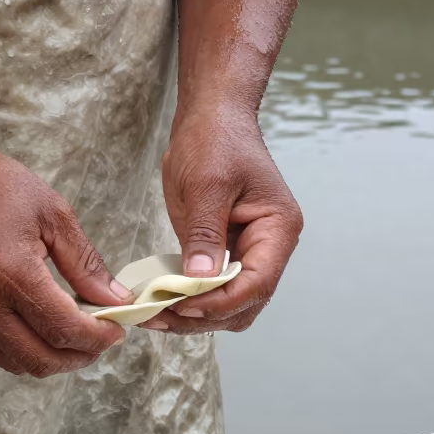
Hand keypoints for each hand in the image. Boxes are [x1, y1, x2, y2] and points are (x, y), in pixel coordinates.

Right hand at [0, 136, 132, 375]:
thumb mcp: (51, 212)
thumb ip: (85, 263)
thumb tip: (116, 300)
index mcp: (11, 272)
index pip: (64, 330)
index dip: (98, 338)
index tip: (116, 329)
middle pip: (41, 360)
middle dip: (79, 356)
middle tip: (98, 338)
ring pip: (16, 363)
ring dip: (50, 357)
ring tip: (69, 332)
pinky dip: (20, 347)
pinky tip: (34, 322)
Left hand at [148, 107, 302, 333]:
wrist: (210, 117)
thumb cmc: (214, 141)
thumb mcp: (206, 184)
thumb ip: (205, 233)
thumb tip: (201, 280)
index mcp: (278, 228)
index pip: (258, 282)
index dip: (221, 301)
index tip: (182, 306)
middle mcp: (270, 246)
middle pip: (246, 302)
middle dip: (206, 315)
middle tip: (160, 316)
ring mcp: (249, 250)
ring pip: (230, 303)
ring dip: (196, 314)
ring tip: (155, 314)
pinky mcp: (225, 250)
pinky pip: (213, 287)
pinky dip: (190, 298)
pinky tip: (160, 300)